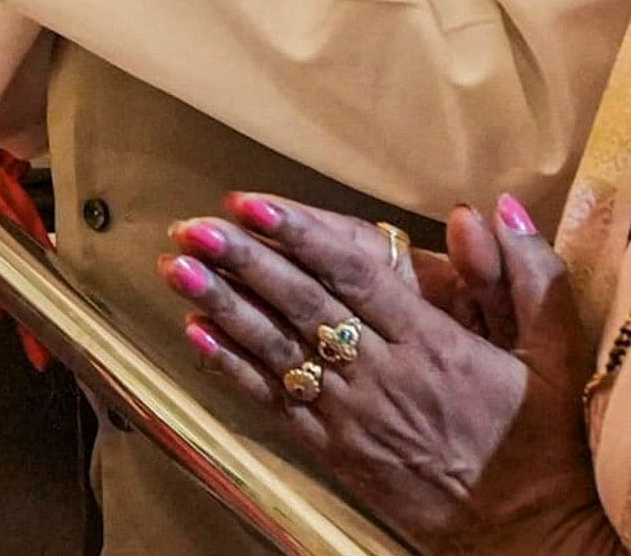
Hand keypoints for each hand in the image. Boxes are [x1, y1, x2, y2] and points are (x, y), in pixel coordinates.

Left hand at [166, 193, 621, 555]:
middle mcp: (386, 374)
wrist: (526, 530)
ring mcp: (354, 414)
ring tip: (174, 268)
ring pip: (277, 349)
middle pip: (302, 305)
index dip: (298, 236)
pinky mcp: (335, 450)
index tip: (252, 204)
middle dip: (243, 261)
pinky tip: (194, 333)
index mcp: (435, 343)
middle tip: (191, 225)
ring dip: (222, 305)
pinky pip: (275, 402)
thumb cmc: (539, 439)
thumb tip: (489, 213)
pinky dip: (231, 367)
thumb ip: (526, 280)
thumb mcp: (554, 357)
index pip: (354, 275)